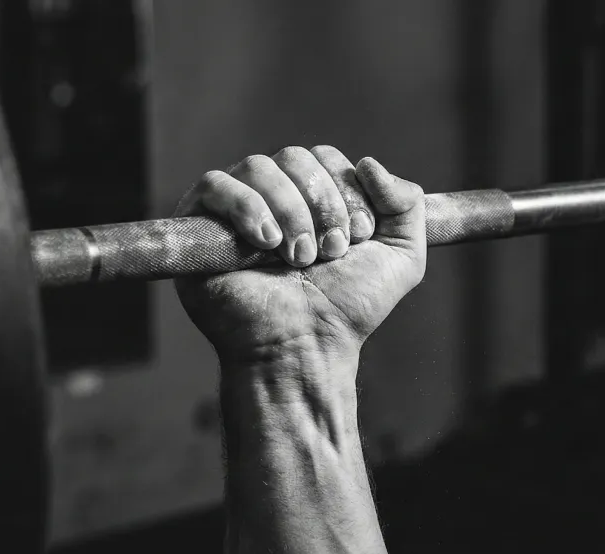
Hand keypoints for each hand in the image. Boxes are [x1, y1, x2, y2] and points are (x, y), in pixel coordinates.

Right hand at [173, 147, 426, 365]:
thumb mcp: (402, 257)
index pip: (326, 158)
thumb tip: (369, 163)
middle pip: (294, 156)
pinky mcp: (198, 224)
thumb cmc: (348, 308)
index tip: (358, 238)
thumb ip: (406, 204)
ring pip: (259, 167)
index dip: (347, 191)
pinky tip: (267, 243)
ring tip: (299, 258)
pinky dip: (247, 207)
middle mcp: (274, 196)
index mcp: (315, 196)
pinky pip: (216, 184)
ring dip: (291, 212)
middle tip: (330, 251)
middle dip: (322, 203)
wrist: (306, 346)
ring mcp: (234, 209)